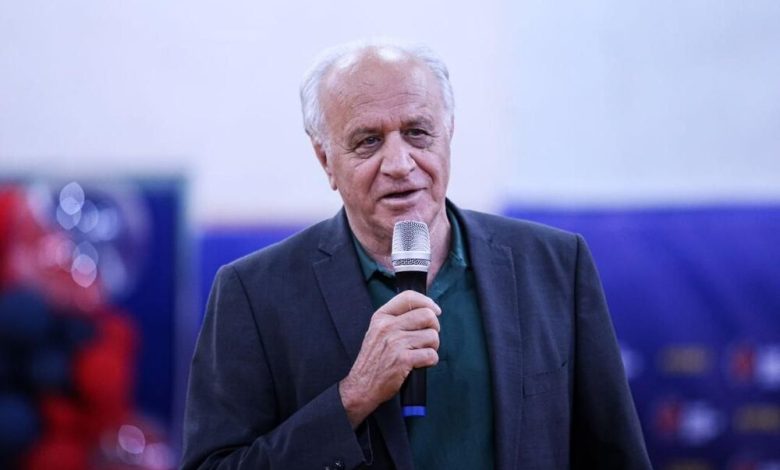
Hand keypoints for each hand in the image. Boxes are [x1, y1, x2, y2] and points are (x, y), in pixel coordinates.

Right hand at [338, 290, 440, 427]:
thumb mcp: (377, 332)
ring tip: (421, 352)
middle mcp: (388, 326)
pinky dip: (430, 361)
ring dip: (433, 346)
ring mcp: (395, 343)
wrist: (361, 386)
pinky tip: (420, 363)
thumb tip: (427, 309)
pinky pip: (431, 355)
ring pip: (432, 336)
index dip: (427, 302)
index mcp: (381, 317)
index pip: (409, 297)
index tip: (435, 310)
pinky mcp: (403, 360)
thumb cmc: (374, 359)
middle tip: (428, 338)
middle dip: (434, 327)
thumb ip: (397, 319)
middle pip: (427, 315)